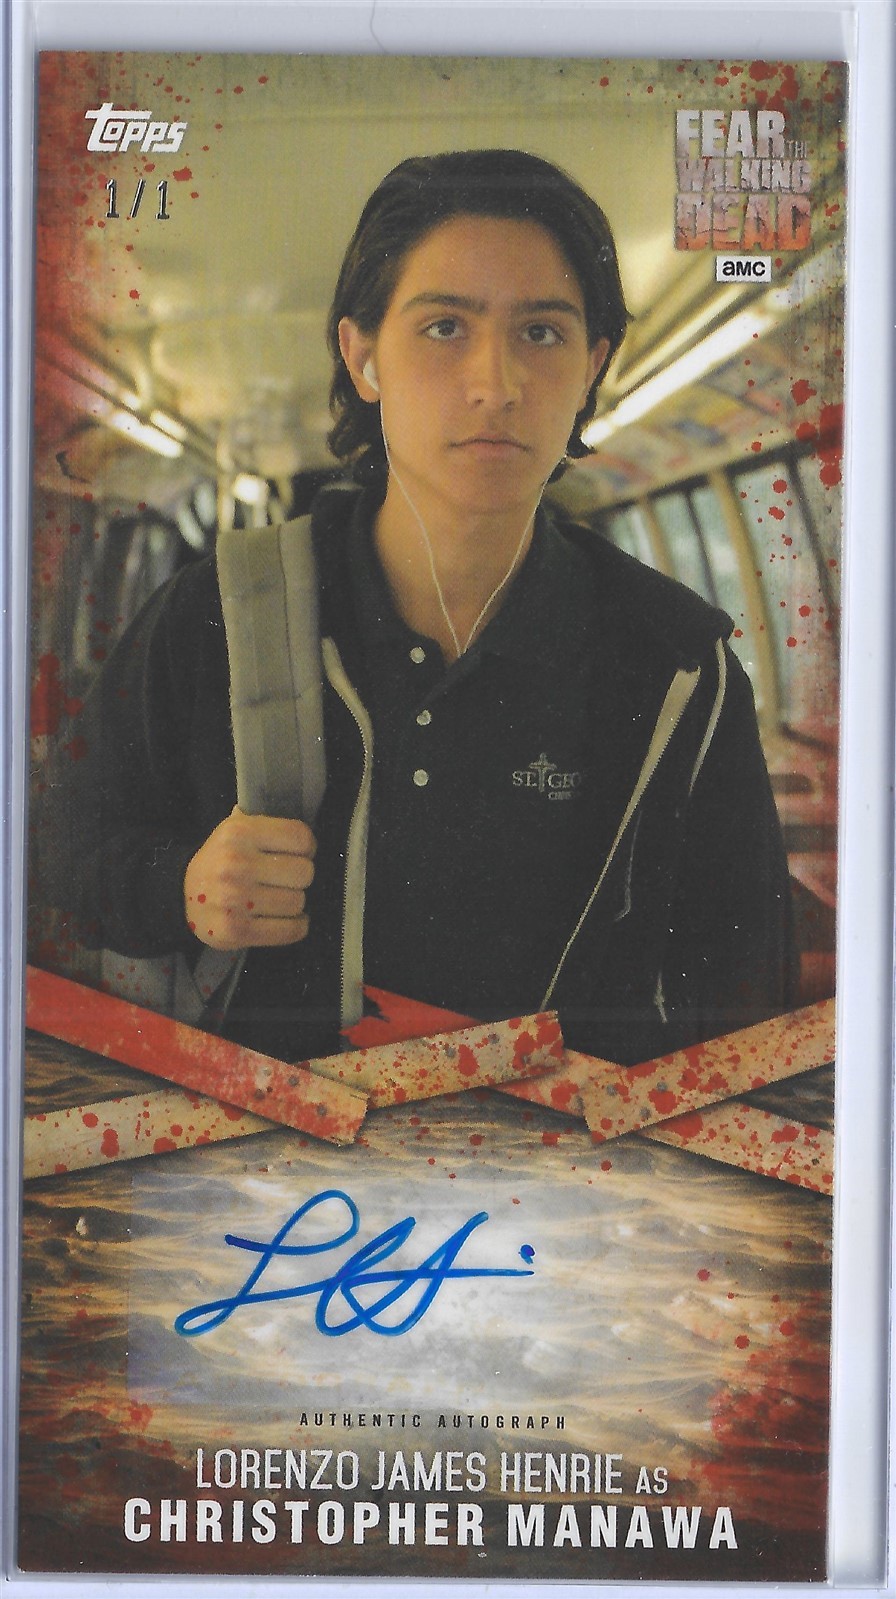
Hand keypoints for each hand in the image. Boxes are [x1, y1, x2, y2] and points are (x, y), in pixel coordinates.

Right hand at [184, 807, 315, 948]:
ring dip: (294, 903)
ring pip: (298, 902)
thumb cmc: (219, 860)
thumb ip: (265, 824)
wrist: (181, 895)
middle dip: (300, 877)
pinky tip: (288, 920)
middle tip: (288, 879)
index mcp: (239, 833)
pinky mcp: (237, 931)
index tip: (301, 854)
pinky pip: (289, 930)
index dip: (307, 847)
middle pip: (303, 872)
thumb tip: (302, 832)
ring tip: (281, 899)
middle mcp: (237, 864)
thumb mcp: (233, 830)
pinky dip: (296, 927)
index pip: (300, 837)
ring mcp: (236, 900)